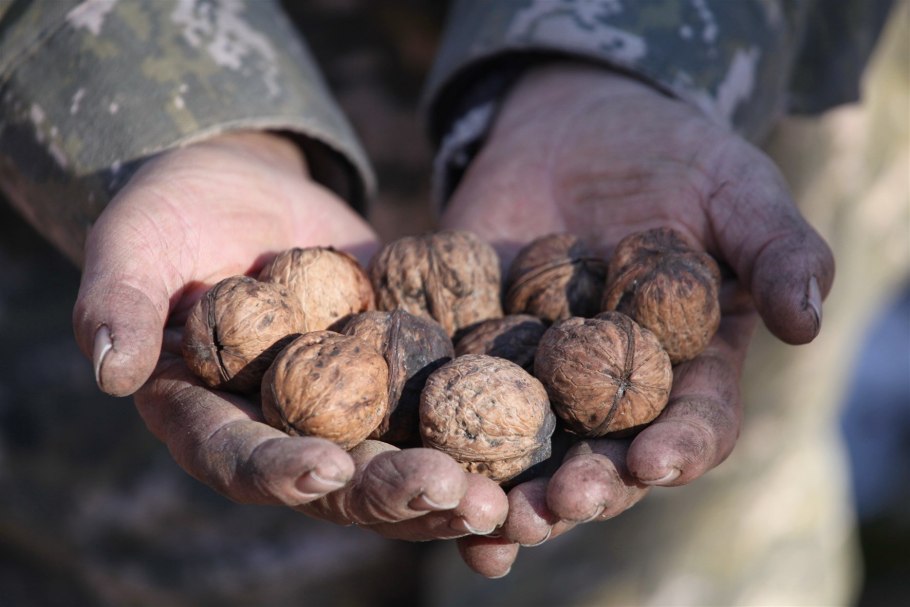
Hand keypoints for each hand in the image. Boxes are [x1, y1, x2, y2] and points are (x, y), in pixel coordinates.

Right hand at [73, 131, 506, 537]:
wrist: (248, 189)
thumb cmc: (176, 211)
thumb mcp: (138, 241)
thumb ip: (121, 299)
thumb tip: (111, 370)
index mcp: (214, 417)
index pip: (242, 459)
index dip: (280, 472)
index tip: (323, 471)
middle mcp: (287, 430)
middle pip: (341, 482)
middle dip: (396, 494)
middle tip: (454, 498)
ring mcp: (351, 410)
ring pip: (404, 465)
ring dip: (457, 488)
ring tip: (507, 503)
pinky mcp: (402, 376)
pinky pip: (445, 414)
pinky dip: (488, 440)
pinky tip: (536, 465)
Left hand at [441, 63, 833, 575]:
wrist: (574, 122)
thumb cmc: (673, 154)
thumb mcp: (734, 188)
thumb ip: (775, 248)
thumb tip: (809, 322)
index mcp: (689, 363)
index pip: (693, 422)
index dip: (678, 448)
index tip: (654, 462)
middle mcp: (616, 387)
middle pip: (604, 458)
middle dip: (584, 489)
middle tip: (556, 507)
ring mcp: (542, 373)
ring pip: (531, 450)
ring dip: (511, 490)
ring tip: (489, 519)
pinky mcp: (479, 349)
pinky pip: (461, 399)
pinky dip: (443, 437)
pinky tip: (423, 468)